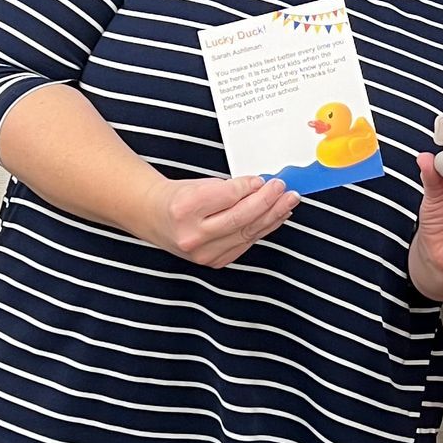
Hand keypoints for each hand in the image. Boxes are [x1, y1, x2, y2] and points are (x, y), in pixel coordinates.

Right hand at [141, 172, 299, 267]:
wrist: (154, 218)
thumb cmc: (177, 198)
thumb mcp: (198, 184)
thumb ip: (228, 188)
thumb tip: (260, 187)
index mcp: (184, 208)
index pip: (228, 196)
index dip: (250, 187)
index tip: (264, 179)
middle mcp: (192, 235)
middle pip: (241, 218)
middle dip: (268, 201)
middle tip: (283, 188)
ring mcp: (203, 253)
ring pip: (248, 233)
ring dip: (273, 216)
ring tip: (288, 201)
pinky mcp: (214, 262)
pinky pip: (246, 244)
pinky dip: (263, 229)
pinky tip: (275, 217)